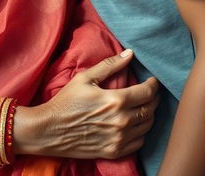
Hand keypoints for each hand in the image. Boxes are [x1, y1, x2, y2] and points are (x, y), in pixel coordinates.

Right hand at [15, 50, 158, 158]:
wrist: (50, 130)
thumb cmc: (66, 101)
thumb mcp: (85, 77)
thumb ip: (110, 65)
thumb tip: (130, 54)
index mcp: (116, 100)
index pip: (147, 92)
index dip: (153, 85)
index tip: (153, 80)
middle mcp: (122, 121)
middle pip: (150, 109)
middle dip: (153, 98)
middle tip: (150, 92)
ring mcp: (119, 139)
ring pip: (147, 126)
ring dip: (149, 114)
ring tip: (143, 106)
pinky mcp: (115, 152)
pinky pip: (139, 142)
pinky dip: (140, 132)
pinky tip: (134, 123)